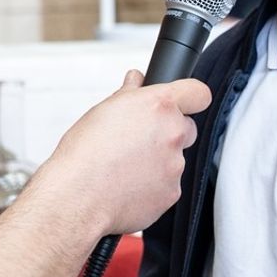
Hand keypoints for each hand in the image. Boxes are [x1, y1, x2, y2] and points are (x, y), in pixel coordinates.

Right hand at [34, 70, 209, 235]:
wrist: (78, 194)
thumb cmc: (84, 153)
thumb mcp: (102, 110)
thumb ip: (128, 93)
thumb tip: (135, 82)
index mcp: (159, 106)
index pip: (198, 92)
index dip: (190, 97)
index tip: (183, 102)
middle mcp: (173, 133)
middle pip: (187, 128)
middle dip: (168, 133)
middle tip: (139, 140)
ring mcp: (175, 165)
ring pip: (175, 159)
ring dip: (158, 161)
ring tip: (125, 166)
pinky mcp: (172, 193)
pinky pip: (167, 185)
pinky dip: (153, 185)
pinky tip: (127, 184)